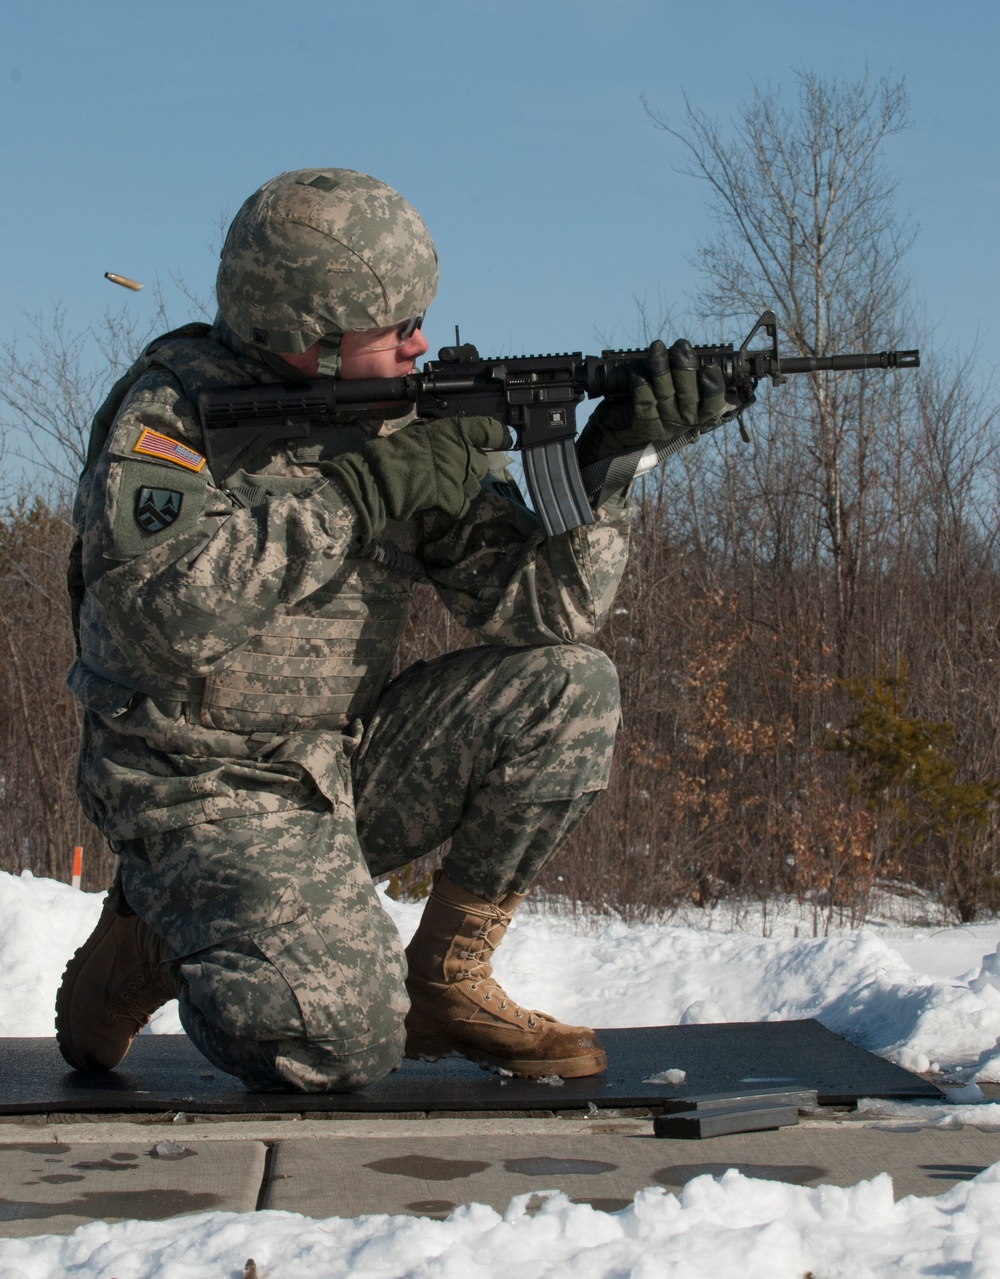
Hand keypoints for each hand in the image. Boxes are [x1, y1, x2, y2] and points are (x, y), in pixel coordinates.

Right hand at [323, 416, 510, 539]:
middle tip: (449, 469)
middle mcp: (464, 452)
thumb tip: (454, 439)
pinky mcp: (455, 499)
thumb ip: (442, 434)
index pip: (488, 430)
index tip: (507, 439)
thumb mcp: (420, 431)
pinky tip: (439, 500)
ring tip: (441, 485)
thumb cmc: (396, 450)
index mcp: (454, 431)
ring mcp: (462, 477)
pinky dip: (453, 503)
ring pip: (474, 484)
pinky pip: (462, 503)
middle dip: (470, 466)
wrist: (383, 477)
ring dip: (463, 485)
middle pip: (481, 462)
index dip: (499, 435)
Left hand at [577, 338, 750, 468]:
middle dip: (685, 367)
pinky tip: (637, 371)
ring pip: (665, 395)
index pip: (713, 403)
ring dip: (660, 369)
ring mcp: (665, 424)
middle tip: (681, 346)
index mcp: (700, 412)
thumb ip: (687, 377)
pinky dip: (640, 385)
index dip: (713, 387)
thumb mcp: (678, 392)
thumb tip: (689, 352)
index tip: (709, 368)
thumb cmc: (657, 401)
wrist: (623, 428)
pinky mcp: (645, 424)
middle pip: (689, 396)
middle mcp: (685, 421)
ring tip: (657, 348)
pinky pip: (644, 402)